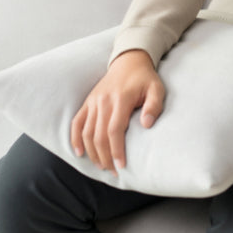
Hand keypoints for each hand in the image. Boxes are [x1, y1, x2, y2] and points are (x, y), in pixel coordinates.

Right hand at [70, 49, 165, 174]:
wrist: (129, 61)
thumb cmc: (145, 78)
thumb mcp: (156, 88)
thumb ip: (154, 106)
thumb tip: (147, 125)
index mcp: (121, 99)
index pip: (114, 130)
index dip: (116, 150)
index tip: (122, 166)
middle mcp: (104, 101)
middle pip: (99, 135)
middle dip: (105, 157)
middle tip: (113, 172)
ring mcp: (93, 101)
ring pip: (87, 132)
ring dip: (92, 152)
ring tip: (102, 166)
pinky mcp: (88, 102)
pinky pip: (77, 122)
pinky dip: (75, 138)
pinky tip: (79, 153)